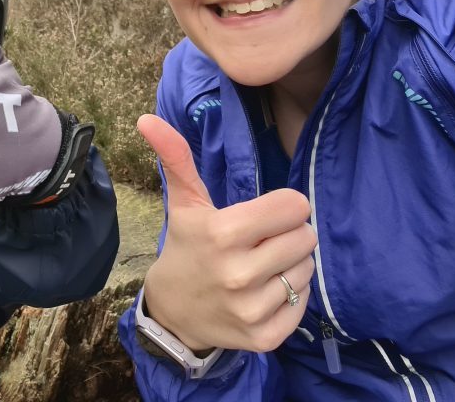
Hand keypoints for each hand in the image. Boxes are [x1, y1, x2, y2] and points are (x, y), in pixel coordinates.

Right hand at [138, 114, 315, 352]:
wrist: (173, 311)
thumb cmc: (186, 246)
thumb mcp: (184, 202)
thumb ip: (175, 157)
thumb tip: (147, 117)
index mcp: (223, 233)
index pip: (294, 207)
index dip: (284, 207)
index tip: (264, 216)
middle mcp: (239, 273)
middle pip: (305, 237)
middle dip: (288, 234)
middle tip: (262, 241)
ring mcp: (252, 309)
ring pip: (307, 270)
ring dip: (291, 264)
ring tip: (262, 266)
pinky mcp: (265, 337)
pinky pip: (304, 303)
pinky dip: (291, 296)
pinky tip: (264, 292)